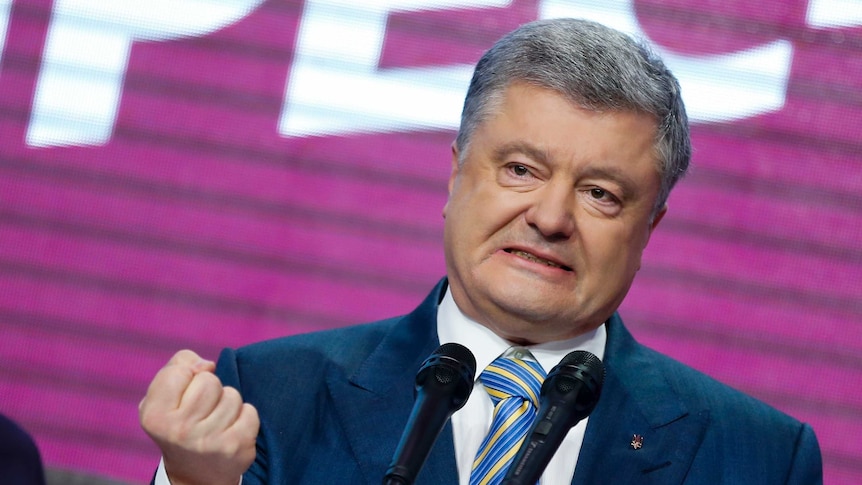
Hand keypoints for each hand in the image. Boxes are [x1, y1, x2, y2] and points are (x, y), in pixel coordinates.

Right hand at [139, 350, 259, 484]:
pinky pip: (250, 411)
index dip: (186, 376)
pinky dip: (244, 417)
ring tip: (216, 422)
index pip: (179, 371)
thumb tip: (207, 365)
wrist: (194, 475)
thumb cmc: (178, 424)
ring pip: (232, 395)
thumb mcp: (161, 398)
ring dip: (227, 404)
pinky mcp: (236, 446)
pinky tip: (230, 431)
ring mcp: (209, 440)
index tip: (183, 394)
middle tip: (202, 411)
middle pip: (209, 380)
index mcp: (154, 416)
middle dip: (209, 389)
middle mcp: (179, 430)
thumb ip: (177, 367)